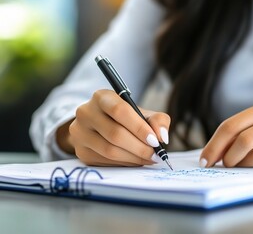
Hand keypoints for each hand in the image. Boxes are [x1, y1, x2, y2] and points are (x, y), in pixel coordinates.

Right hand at [56, 89, 170, 165]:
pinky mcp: (81, 151)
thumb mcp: (143, 114)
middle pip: (115, 134)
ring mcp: (80, 133)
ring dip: (134, 158)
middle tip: (156, 154)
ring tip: (149, 158)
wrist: (101, 127)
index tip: (155, 140)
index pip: (119, 111)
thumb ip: (158, 120)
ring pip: (110, 150)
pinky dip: (125, 163)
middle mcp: (86, 113)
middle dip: (140, 147)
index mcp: (102, 97)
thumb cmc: (127, 119)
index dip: (139, 127)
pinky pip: (105, 161)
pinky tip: (136, 161)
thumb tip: (162, 137)